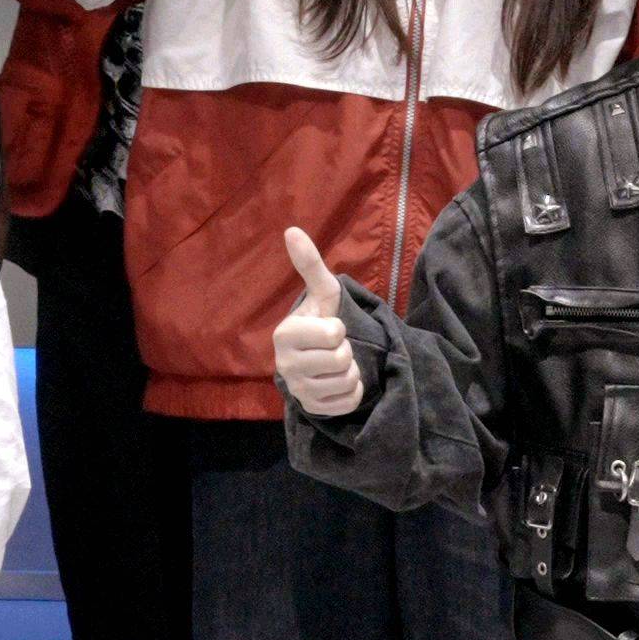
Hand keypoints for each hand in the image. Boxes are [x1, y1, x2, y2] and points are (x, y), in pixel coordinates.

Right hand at [273, 226, 365, 416]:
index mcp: (285, 335)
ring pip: (346, 381)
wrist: (317, 358)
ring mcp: (298, 391)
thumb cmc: (321, 320)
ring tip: (336, 363)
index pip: (332, 333)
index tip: (329, 327)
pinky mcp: (313, 410)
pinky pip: (349, 401)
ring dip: (351, 370)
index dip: (338, 328)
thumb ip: (310, 264)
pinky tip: (340, 382)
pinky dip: (353, 391)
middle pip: (340, 359)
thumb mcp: (322, 292)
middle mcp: (285, 366)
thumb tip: (292, 230)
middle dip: (346, 350)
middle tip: (334, 347)